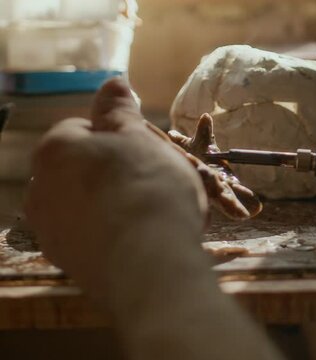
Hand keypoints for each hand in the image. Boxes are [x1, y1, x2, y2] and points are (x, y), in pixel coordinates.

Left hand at [25, 78, 207, 298]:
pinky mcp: (67, 262)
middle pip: (81, 169)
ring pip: (86, 204)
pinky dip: (111, 233)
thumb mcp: (140, 138)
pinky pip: (91, 236)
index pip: (83, 130)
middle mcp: (41, 188)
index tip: (146, 154)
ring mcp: (50, 229)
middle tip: (152, 183)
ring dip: (112, 203)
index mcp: (55, 149)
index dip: (119, 138)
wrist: (149, 264)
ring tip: (149, 214)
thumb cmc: (149, 188)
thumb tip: (113, 81)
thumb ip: (120, 110)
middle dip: (111, 172)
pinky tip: (139, 238)